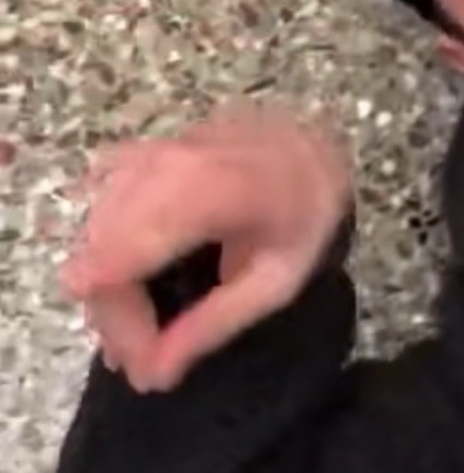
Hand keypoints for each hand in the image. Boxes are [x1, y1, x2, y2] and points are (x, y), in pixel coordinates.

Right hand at [59, 98, 353, 392]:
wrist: (310, 148)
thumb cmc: (304, 214)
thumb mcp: (278, 279)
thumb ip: (214, 323)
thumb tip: (154, 375)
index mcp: (211, 191)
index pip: (126, 261)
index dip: (122, 323)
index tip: (141, 366)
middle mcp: (167, 164)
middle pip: (102, 252)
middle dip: (115, 315)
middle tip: (148, 357)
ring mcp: (147, 154)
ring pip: (92, 234)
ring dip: (107, 289)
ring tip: (141, 328)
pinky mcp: (136, 155)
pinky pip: (97, 213)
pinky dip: (103, 253)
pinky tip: (128, 281)